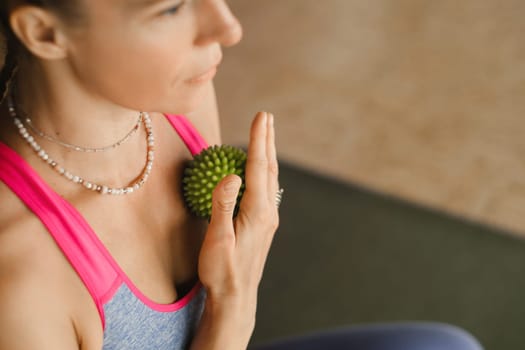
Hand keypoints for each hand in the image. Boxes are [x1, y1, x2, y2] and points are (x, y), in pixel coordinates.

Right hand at [195, 111, 278, 345]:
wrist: (237, 297)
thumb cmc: (222, 270)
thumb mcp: (217, 240)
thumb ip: (223, 206)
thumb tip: (231, 175)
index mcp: (258, 211)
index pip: (258, 167)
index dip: (258, 140)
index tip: (260, 117)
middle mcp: (268, 212)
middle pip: (269, 168)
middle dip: (267, 140)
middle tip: (265, 117)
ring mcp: (269, 218)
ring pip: (271, 178)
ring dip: (267, 153)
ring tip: (265, 135)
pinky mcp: (265, 224)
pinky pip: (267, 189)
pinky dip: (264, 170)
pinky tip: (259, 170)